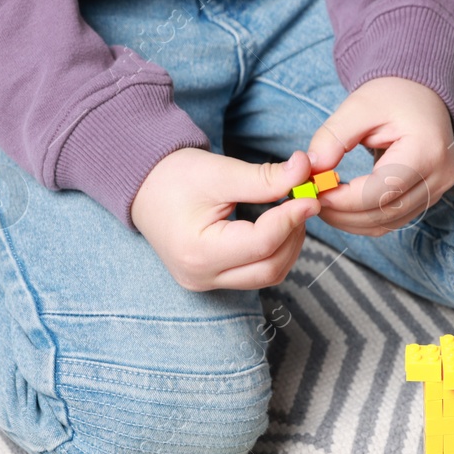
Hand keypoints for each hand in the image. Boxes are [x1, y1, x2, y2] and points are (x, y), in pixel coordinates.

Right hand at [131, 148, 318, 290]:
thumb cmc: (173, 176)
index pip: (262, 243)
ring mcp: (206, 282)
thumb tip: (305, 171)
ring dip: (288, 245)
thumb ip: (264, 178)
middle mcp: (201, 276)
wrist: (142, 187)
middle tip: (303, 202)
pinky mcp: (213, 279)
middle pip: (269, 267)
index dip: (292, 219)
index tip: (311, 195)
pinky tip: (278, 225)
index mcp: (198, 252)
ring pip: (267, 275)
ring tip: (291, 211)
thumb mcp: (219, 171)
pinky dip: (275, 251)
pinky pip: (256, 273)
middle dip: (293, 234)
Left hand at [306, 76, 453, 235]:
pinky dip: (363, 219)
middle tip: (311, 199)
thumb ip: (333, 137)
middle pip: (383, 213)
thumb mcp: (359, 106)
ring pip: (386, 223)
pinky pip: (392, 220)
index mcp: (426, 151)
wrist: (422, 95)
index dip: (343, 199)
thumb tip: (312, 170)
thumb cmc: (393, 96)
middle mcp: (438, 177)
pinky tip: (342, 206)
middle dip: (342, 214)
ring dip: (350, 221)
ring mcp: (436, 192)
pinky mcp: (428, 199)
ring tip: (323, 202)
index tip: (314, 190)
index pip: (380, 191)